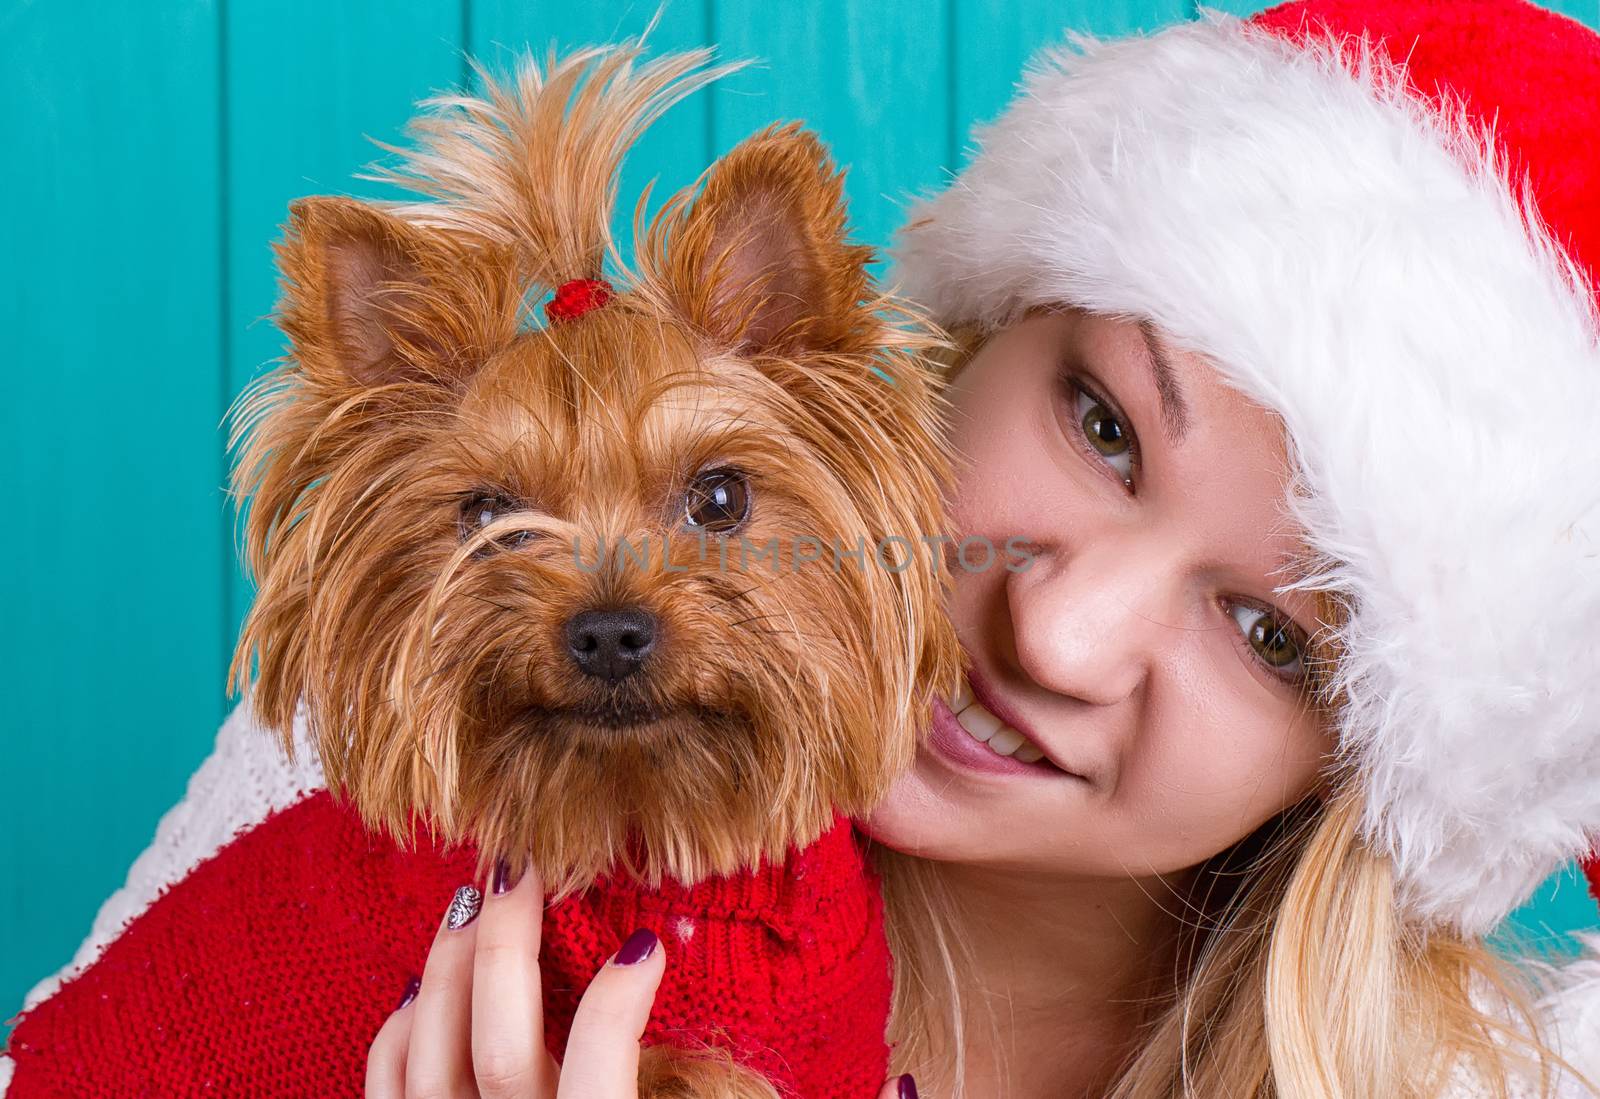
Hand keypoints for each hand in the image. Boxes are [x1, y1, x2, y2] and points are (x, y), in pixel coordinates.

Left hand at [365, 862, 665, 1097]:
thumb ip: (652, 1073)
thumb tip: (659, 974)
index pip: (601, 1060)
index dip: (620, 998)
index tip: (644, 942)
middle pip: (501, 1044)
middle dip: (508, 944)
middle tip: (523, 870)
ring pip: (431, 1051)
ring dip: (450, 965)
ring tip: (473, 903)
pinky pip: (386, 1079)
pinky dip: (401, 1026)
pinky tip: (423, 986)